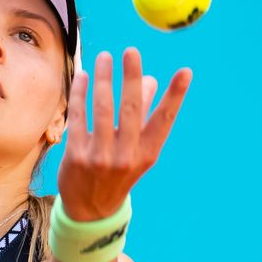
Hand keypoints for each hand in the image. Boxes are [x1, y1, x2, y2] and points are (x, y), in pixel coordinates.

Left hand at [57, 47, 191, 220]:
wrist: (90, 210)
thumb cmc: (117, 171)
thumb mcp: (136, 150)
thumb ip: (143, 117)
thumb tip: (150, 81)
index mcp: (148, 153)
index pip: (164, 120)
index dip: (175, 96)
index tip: (185, 72)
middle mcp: (127, 155)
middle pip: (131, 109)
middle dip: (132, 77)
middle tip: (131, 51)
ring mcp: (100, 156)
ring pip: (103, 109)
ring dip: (104, 79)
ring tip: (104, 57)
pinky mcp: (76, 155)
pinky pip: (78, 117)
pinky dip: (80, 94)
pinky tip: (82, 76)